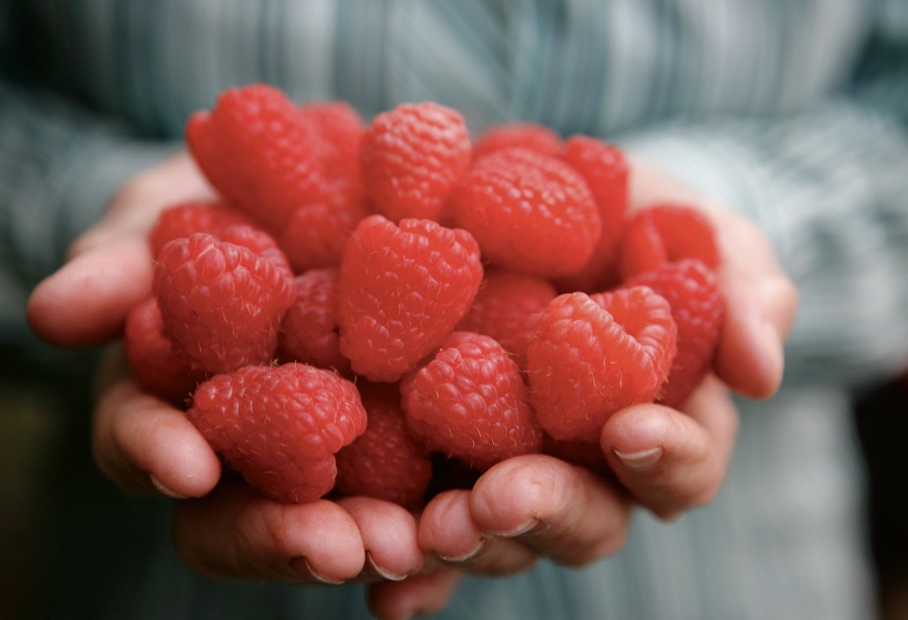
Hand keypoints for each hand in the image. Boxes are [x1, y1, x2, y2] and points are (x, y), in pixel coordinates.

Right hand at [24, 153, 436, 618]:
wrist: (318, 185)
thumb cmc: (223, 203)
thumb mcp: (164, 214)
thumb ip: (121, 261)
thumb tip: (54, 311)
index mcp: (173, 398)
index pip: (149, 441)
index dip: (155, 453)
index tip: (188, 465)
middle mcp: (244, 443)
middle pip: (243, 512)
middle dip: (278, 535)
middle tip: (333, 548)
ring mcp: (322, 448)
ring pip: (332, 516)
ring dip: (365, 540)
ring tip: (412, 544)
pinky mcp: (398, 434)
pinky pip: (414, 487)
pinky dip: (432, 516)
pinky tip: (466, 527)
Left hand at [401, 154, 797, 600]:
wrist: (556, 201)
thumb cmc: (643, 222)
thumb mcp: (700, 231)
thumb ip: (739, 282)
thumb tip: (760, 372)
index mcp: (662, 420)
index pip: (682, 465)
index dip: (668, 459)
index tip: (631, 431)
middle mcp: (588, 465)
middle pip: (584, 519)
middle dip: (547, 512)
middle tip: (499, 499)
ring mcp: (513, 467)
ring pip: (502, 533)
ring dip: (467, 542)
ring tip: (425, 530)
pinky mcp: (444, 458)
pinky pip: (424, 522)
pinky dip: (408, 560)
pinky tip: (383, 576)